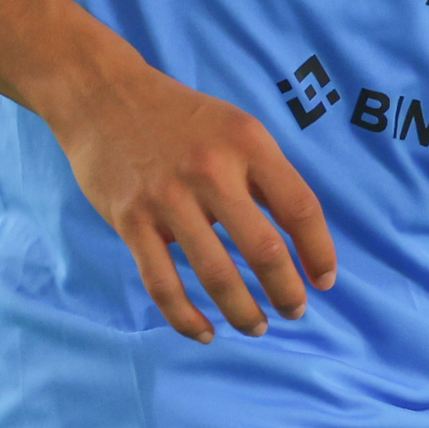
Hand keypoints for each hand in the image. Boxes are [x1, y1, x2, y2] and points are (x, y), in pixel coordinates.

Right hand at [46, 60, 337, 342]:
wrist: (103, 95)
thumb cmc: (179, 116)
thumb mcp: (235, 127)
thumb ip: (267, 175)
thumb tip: (301, 238)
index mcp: (247, 143)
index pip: (300, 208)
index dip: (319, 252)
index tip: (325, 281)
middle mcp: (210, 170)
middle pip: (263, 249)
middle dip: (286, 292)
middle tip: (294, 311)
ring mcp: (167, 198)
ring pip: (216, 274)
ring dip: (243, 312)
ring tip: (257, 327)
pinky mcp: (131, 220)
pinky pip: (163, 283)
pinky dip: (186, 317)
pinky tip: (205, 332)